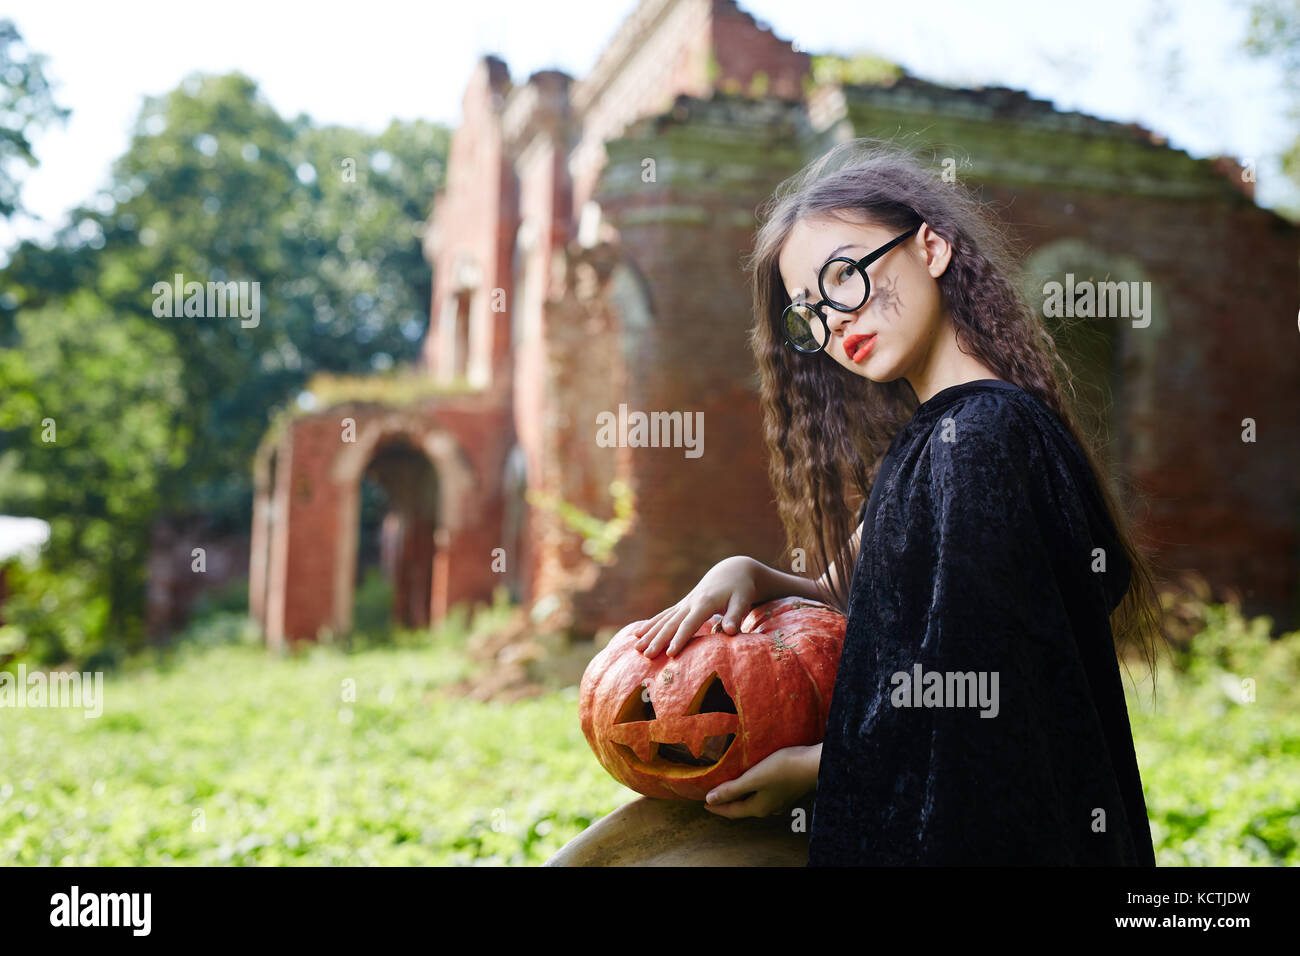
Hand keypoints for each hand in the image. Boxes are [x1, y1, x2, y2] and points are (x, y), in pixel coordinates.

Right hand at [632, 556, 763, 658]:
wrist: (732, 571)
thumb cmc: (741, 588)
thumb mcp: (743, 600)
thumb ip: (736, 616)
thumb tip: (732, 632)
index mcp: (705, 603)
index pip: (690, 624)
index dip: (680, 639)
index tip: (670, 654)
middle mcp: (691, 602)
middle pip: (672, 623)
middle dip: (658, 640)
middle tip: (646, 655)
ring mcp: (685, 603)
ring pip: (663, 620)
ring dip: (650, 634)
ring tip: (636, 648)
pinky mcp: (682, 605)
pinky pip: (663, 616)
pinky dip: (650, 625)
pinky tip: (637, 634)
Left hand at [701, 745, 815, 818]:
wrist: (814, 765)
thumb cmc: (784, 769)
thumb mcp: (754, 778)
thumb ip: (732, 789)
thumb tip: (710, 800)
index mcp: (758, 807)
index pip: (731, 811)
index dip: (716, 807)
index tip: (703, 804)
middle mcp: (768, 808)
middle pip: (742, 808)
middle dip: (727, 803)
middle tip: (713, 796)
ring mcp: (779, 801)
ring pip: (753, 802)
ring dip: (740, 796)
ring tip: (730, 788)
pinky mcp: (786, 791)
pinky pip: (762, 795)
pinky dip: (751, 791)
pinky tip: (753, 782)